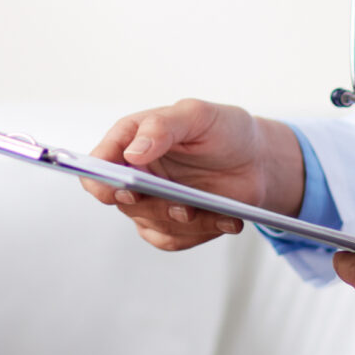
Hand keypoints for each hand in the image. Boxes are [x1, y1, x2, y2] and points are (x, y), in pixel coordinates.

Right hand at [79, 99, 300, 252]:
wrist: (256, 159)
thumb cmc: (223, 130)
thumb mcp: (196, 115)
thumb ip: (162, 127)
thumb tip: (132, 153)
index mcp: (129, 140)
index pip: (97, 166)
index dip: (102, 181)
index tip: (125, 190)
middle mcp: (134, 173)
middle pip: (123, 203)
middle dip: (155, 206)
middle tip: (183, 207)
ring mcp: (151, 201)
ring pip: (152, 224)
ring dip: (185, 222)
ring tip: (218, 211)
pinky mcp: (170, 224)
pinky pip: (174, 239)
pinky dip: (201, 232)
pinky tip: (227, 220)